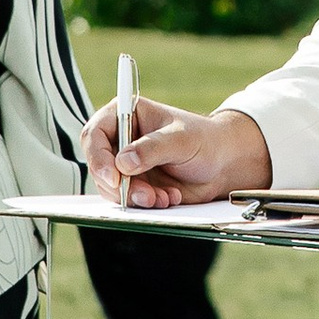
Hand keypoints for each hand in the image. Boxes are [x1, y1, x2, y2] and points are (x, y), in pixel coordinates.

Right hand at [86, 98, 272, 208]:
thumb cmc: (205, 140)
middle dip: (120, 185)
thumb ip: (152, 149)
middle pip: (99, 165)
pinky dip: (146, 204)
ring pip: (111, 187)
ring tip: (163, 197)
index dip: (99, 157)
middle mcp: (122, 139)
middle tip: (145, 194)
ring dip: (135, 198)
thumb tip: (123, 163)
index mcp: (127, 114)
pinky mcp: (136, 185)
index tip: (114, 177)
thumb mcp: (181, 140)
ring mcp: (127, 164)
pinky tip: (169, 197)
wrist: (223, 164)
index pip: (95, 134)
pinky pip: (128, 200)